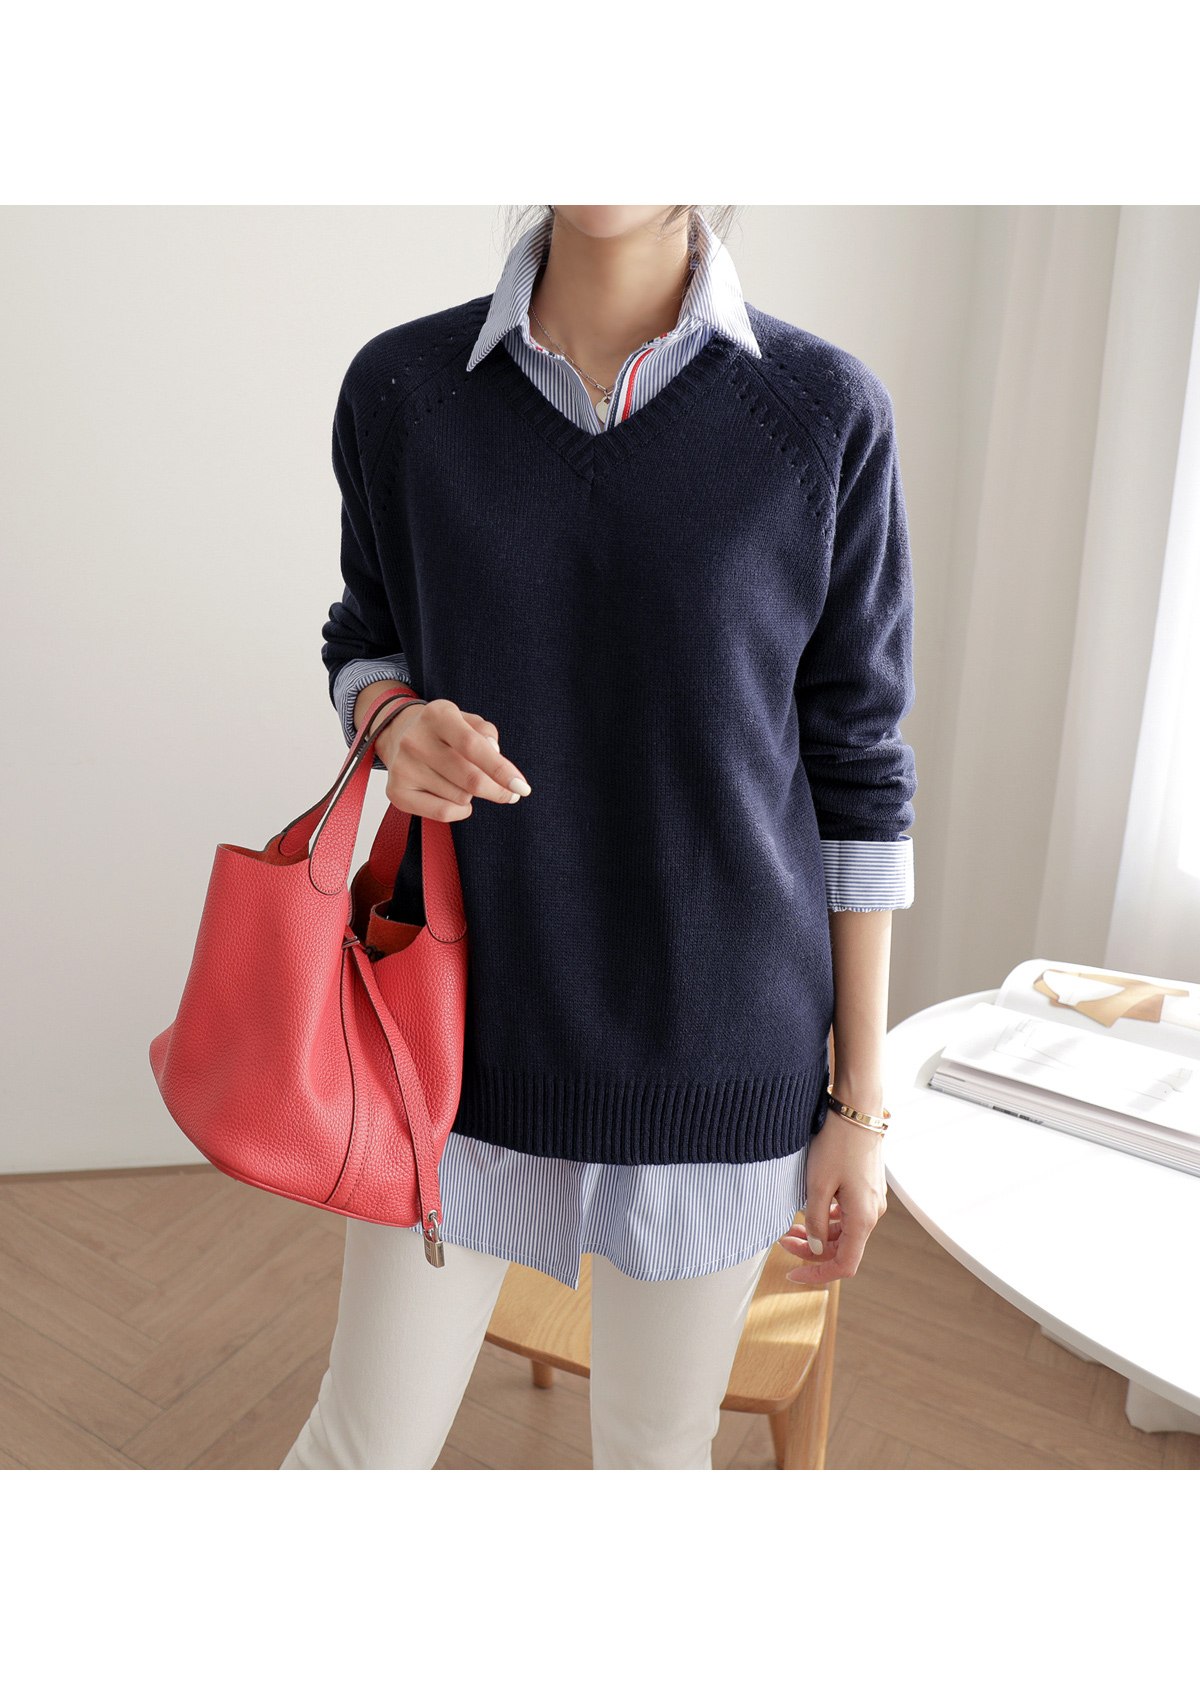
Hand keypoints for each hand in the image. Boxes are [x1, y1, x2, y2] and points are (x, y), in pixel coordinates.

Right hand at [370, 697, 531, 821]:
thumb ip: (487, 734)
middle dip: (497, 790)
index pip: (473, 746)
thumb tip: (495, 756)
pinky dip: (459, 810)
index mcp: (437, 715)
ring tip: (462, 780)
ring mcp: (402, 767)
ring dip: (471, 794)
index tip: (522, 787)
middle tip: (510, 793)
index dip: (500, 769)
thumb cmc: (445, 731)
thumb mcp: (468, 721)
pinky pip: (442, 813)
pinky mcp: (396, 791)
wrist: (399, 735)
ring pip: (460, 797)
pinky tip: (456, 798)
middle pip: (470, 779)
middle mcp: (415, 739)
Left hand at [778, 1103, 887, 1286]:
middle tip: (782, 1241)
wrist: (856, 1109)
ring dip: (819, 1234)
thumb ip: (816, 1223)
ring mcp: (871, 1200)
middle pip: (842, 1249)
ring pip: (844, 1232)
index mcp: (863, 1218)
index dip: (817, 1275)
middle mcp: (873, 1213)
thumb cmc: (837, 1143)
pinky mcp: (867, 1188)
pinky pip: (848, 1214)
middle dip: (811, 1251)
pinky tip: (810, 1209)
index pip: (844, 1266)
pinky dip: (828, 1218)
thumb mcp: (817, 1186)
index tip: (792, 1274)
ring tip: (791, 1226)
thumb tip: (816, 1248)